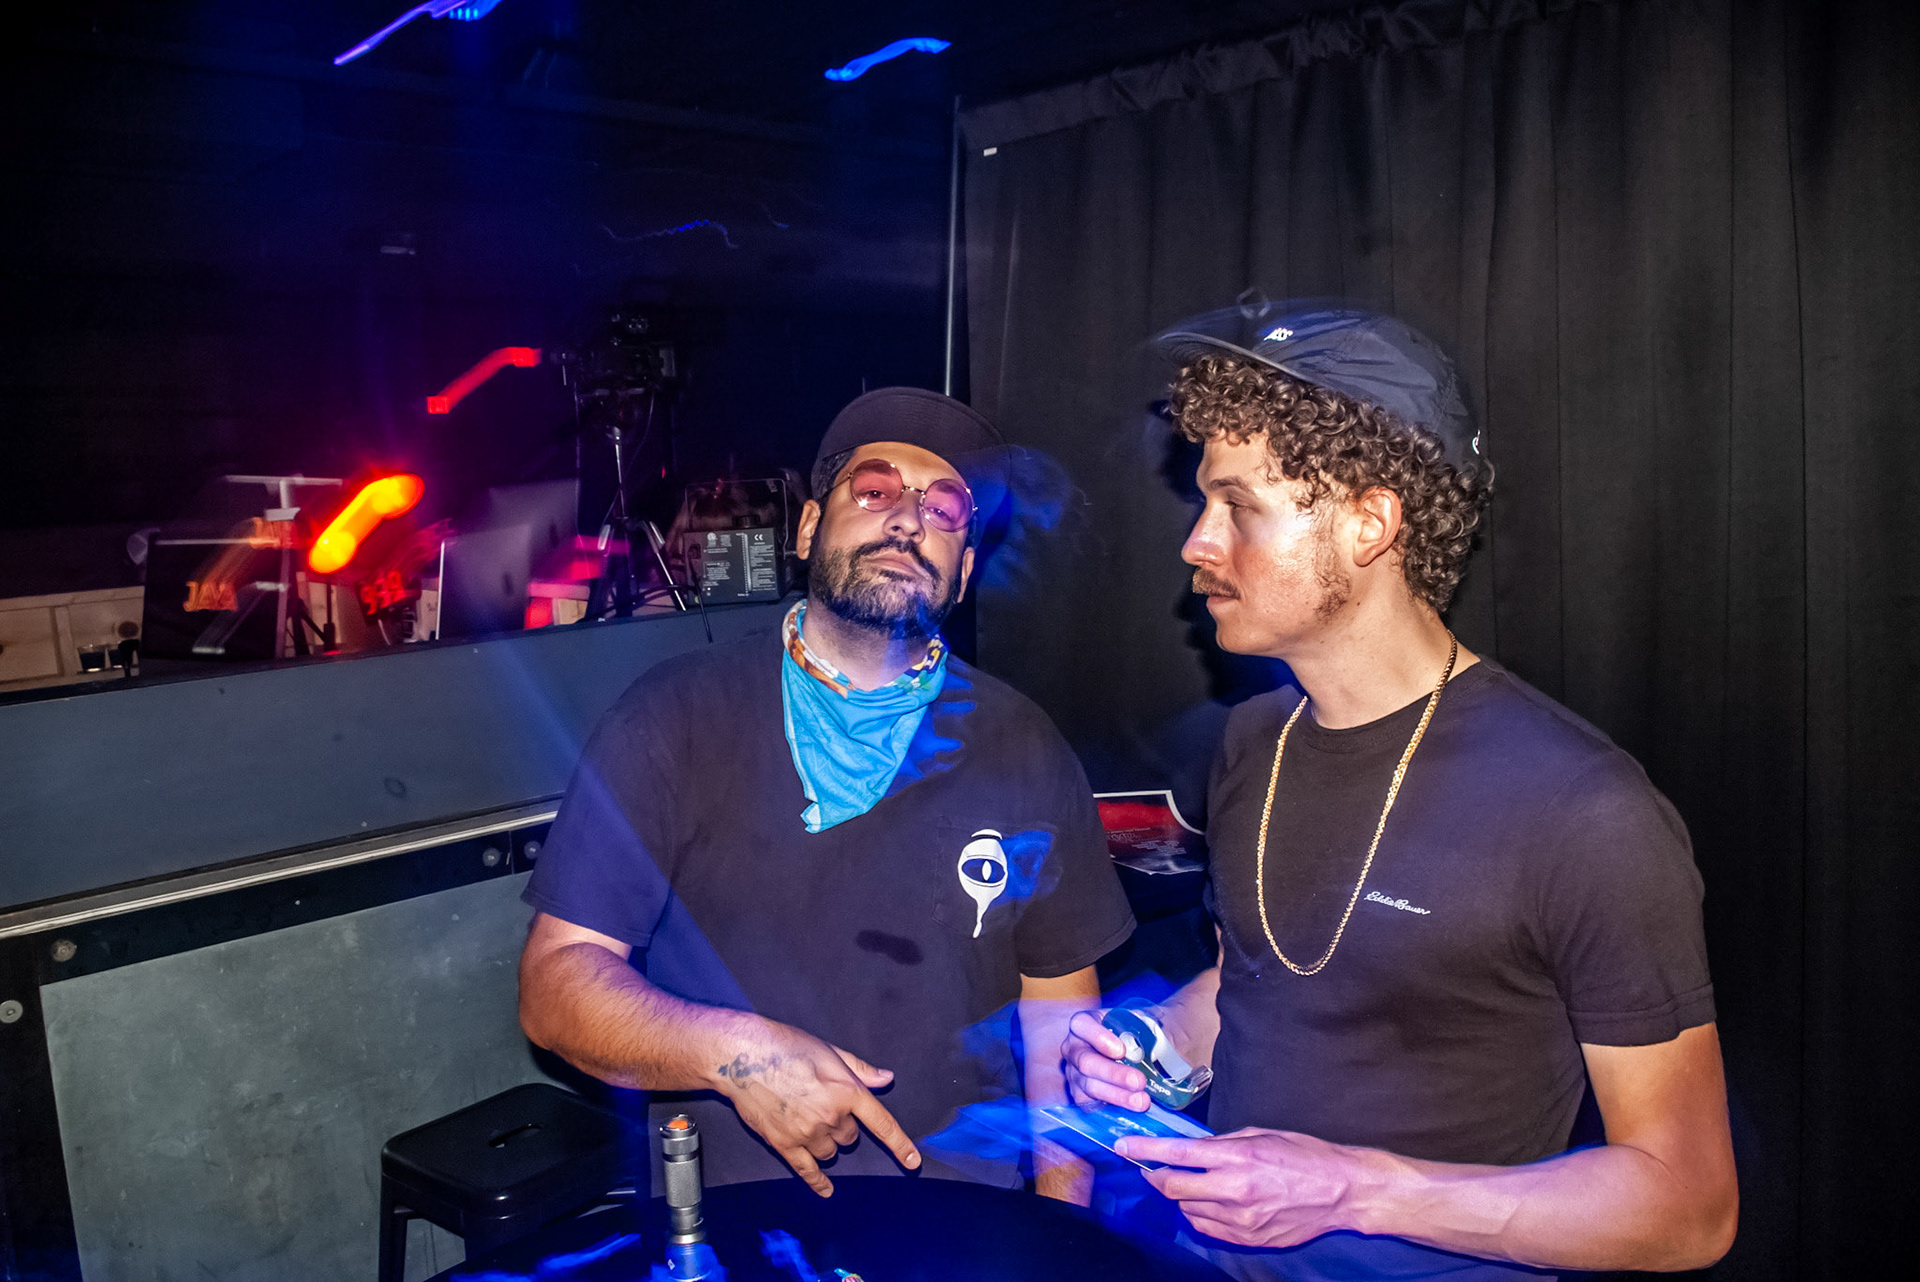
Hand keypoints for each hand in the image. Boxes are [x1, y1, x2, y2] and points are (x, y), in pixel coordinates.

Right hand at [709, 1019, 920, 1195]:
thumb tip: (885, 1079)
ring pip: (830, 1152)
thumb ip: (860, 1070)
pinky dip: (817, 1181)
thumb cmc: (786, 1047)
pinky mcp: (784, 1144)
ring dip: (826, 1142)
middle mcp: (830, 1115)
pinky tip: (825, 1189)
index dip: (900, 1145)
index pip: (881, 1123)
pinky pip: (807, 1170)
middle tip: (823, 1105)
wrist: (743, 1057)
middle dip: (842, 1126)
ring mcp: (806, 1133)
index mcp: (846, 1091)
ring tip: (807, 1119)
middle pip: (850, 1137)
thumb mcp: (830, 1051)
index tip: (913, 1161)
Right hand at [1061, 1008, 1152, 1111]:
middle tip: (1139, 1081)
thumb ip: (1148, 1026)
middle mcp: (1074, 1049)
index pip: (1081, 1025)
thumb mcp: (1139, 1024)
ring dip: (1117, 1095)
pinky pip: (1090, 1105)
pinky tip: (1131, 1109)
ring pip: (1089, 1086)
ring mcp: (1073, 1074)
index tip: (1121, 1050)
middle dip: (1114, 1074)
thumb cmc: (1132, 1036)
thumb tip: (1169, 1033)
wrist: (1128, 1057)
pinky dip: (1111, 1107)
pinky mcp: (1079, 1096)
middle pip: (1086, 1062)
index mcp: (1084, 1024)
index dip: (1098, 1037)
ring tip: (1142, 1101)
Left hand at [1117, 1127, 1378, 1248]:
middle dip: (1155, 1176)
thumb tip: (1190, 1147)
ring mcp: (1241, 1220)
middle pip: (1172, 1188)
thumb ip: (1222, 1143)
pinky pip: (1208, 1228)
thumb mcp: (1261, 1134)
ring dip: (1181, 1196)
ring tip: (1194, 1183)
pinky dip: (1200, 1214)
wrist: (1341, 1192)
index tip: (1124, 1146)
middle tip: (1152, 1167)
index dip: (1145, 1150)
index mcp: (1238, 1158)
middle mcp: (1235, 1191)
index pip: (1178, 1155)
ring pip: (1188, 1210)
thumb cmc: (1304, 1155)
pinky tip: (1211, 1202)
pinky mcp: (1249, 1239)